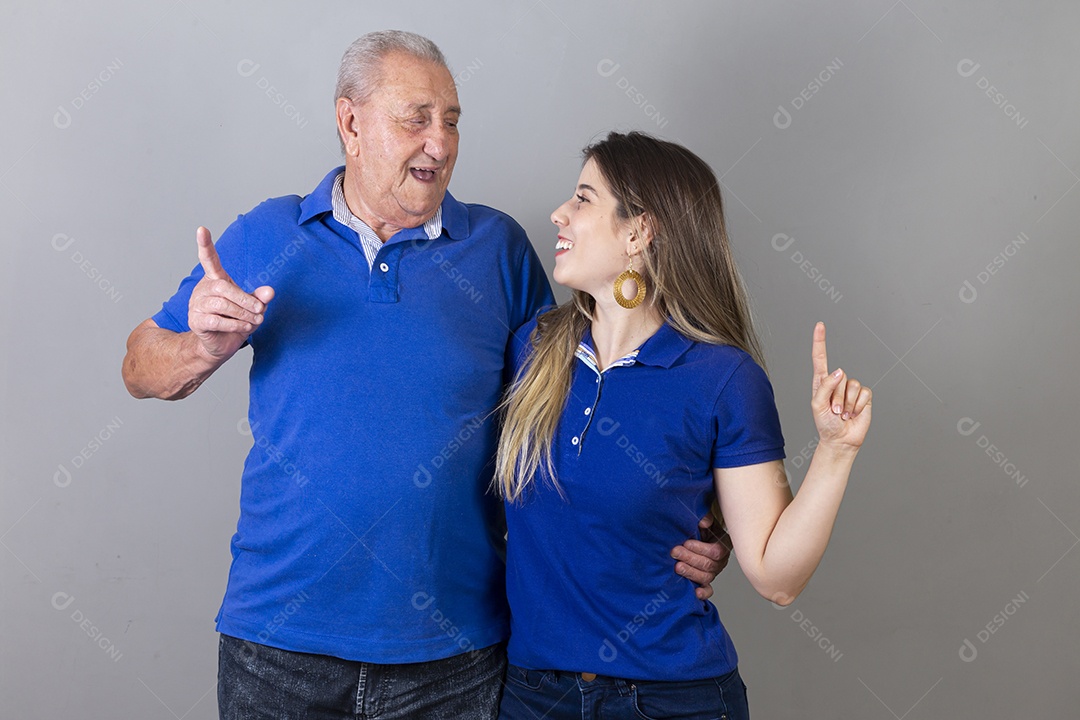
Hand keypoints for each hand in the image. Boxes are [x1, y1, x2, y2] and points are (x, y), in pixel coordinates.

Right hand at [188, 227, 274, 360]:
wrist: (221, 345)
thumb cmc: (236, 321)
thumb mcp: (253, 307)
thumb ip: (260, 297)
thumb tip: (270, 291)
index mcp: (216, 280)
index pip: (208, 259)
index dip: (205, 245)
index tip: (201, 229)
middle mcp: (203, 289)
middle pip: (223, 288)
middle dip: (245, 299)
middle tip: (260, 310)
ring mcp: (196, 305)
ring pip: (221, 304)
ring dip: (242, 313)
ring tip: (254, 320)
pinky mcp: (195, 321)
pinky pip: (215, 320)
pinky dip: (234, 324)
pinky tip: (244, 327)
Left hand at [671, 513, 731, 600]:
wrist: (697, 533)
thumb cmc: (701, 526)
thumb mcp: (704, 519)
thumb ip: (705, 518)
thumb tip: (703, 522)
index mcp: (724, 544)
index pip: (716, 551)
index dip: (701, 548)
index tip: (686, 543)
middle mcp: (721, 560)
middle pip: (709, 565)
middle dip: (690, 559)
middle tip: (675, 552)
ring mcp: (714, 572)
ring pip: (706, 577)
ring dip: (691, 573)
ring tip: (677, 567)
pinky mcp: (707, 580)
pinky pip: (709, 590)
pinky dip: (704, 593)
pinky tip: (695, 593)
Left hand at [811, 322, 870, 449]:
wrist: (841, 439)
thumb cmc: (825, 423)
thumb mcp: (818, 405)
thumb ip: (825, 386)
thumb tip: (839, 370)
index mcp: (822, 382)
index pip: (820, 358)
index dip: (820, 341)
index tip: (820, 325)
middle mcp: (837, 382)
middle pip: (839, 377)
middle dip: (836, 397)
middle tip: (834, 411)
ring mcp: (851, 388)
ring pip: (852, 385)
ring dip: (847, 403)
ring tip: (843, 414)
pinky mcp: (864, 396)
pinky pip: (863, 393)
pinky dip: (858, 406)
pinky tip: (853, 413)